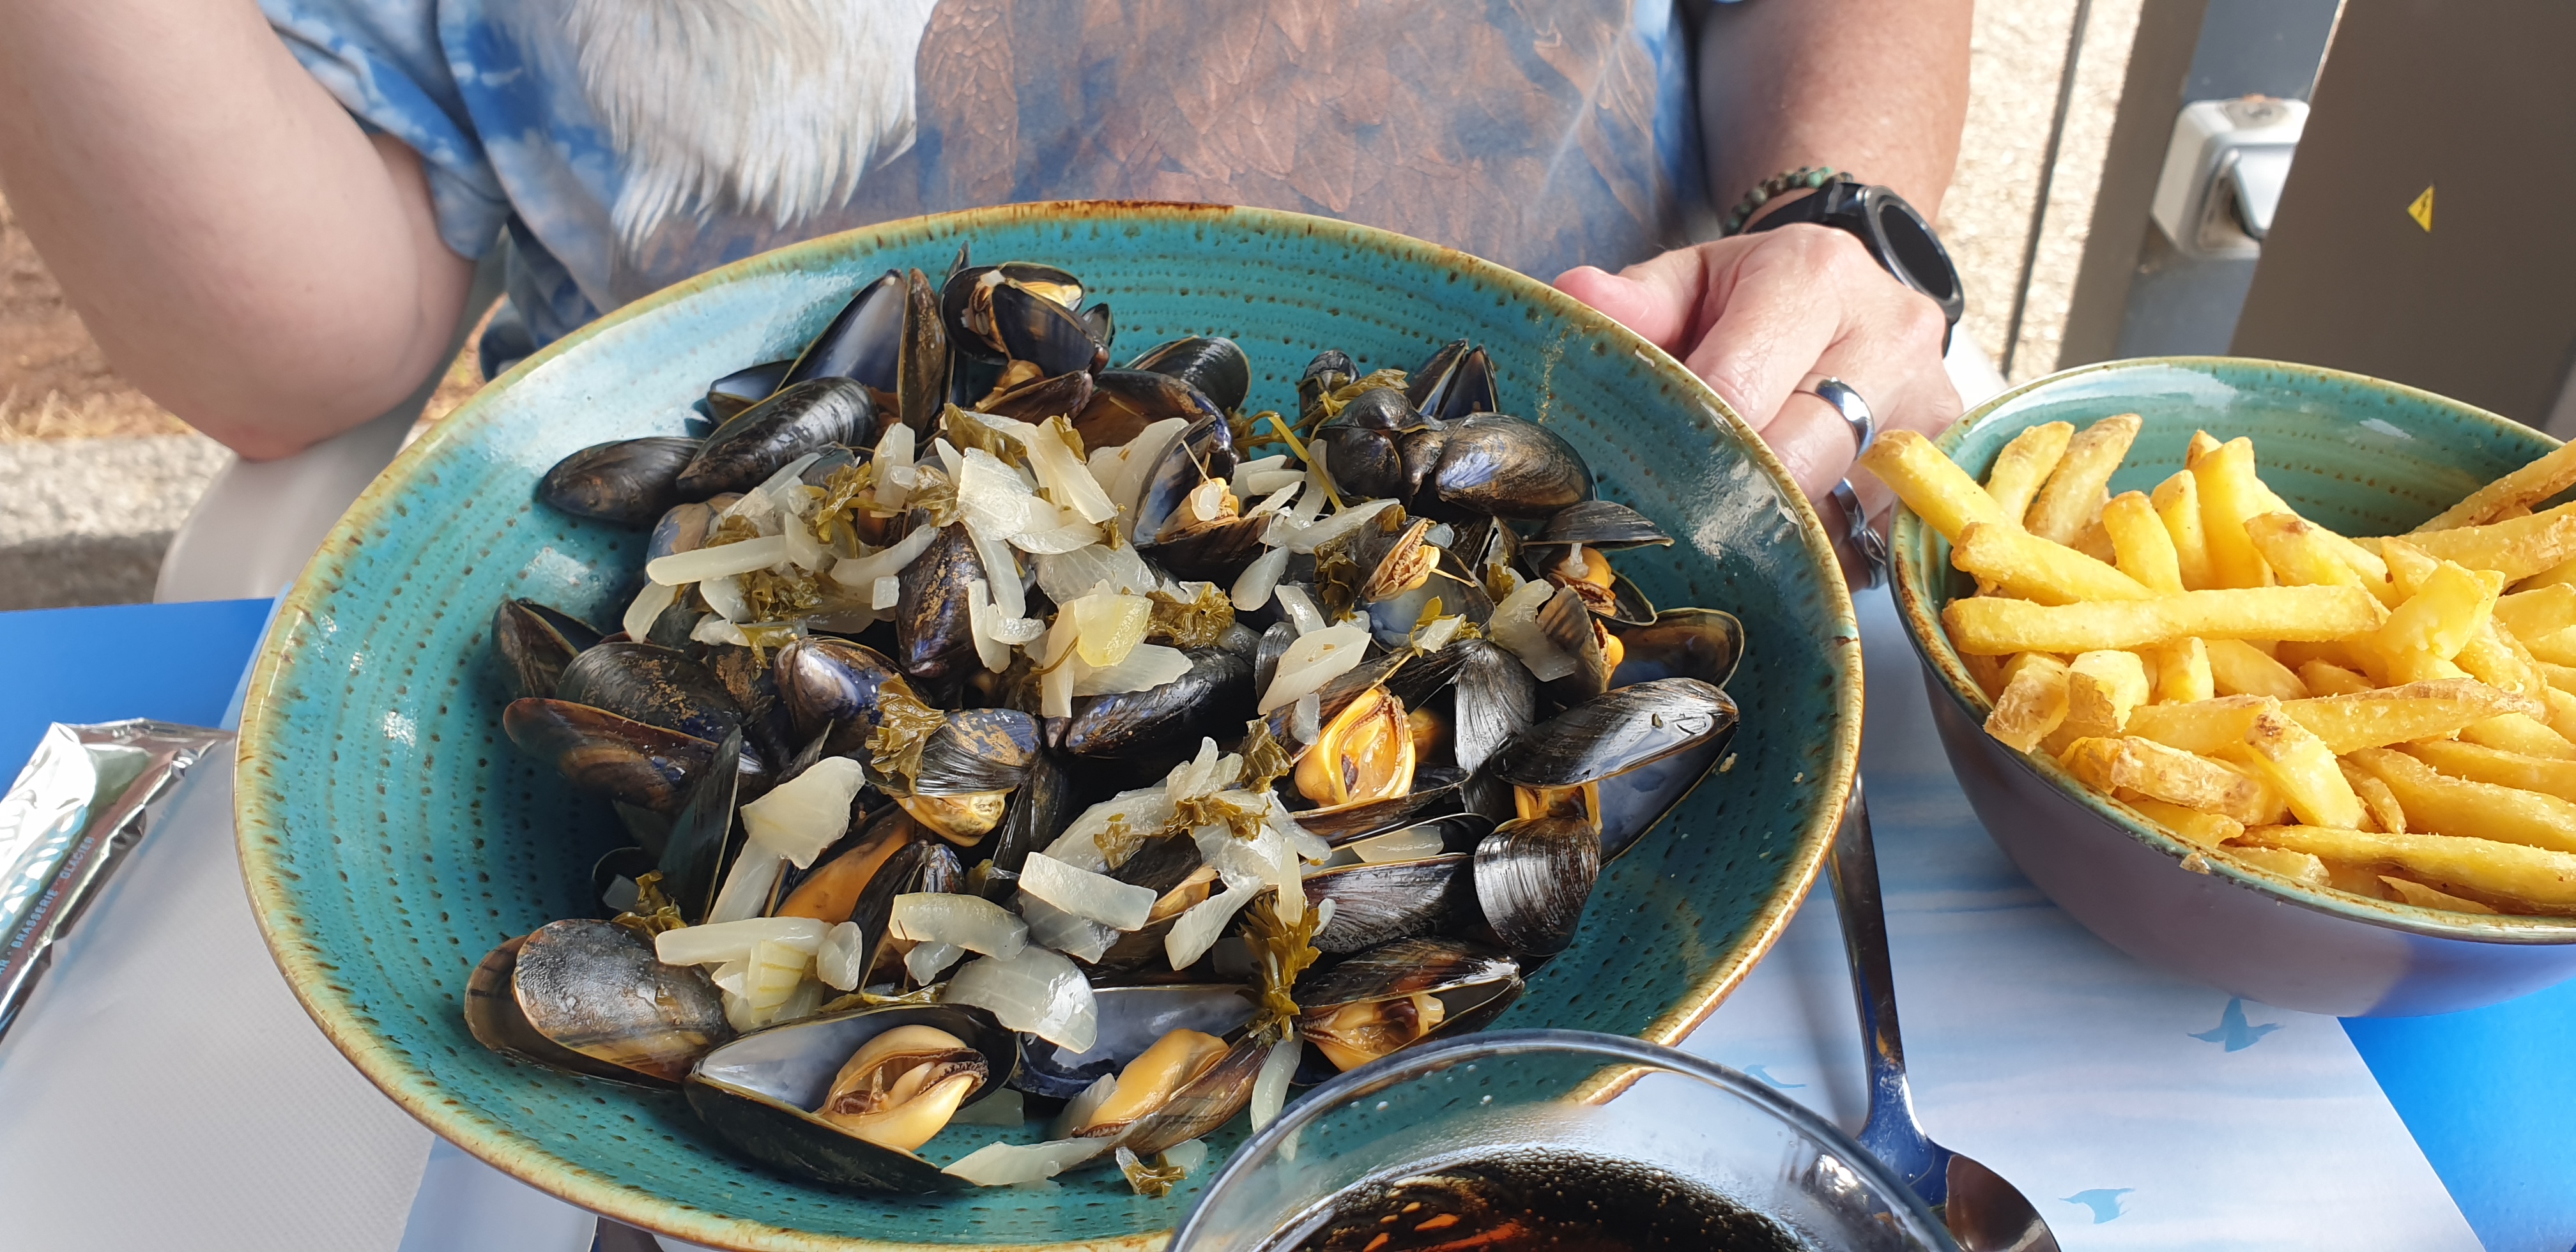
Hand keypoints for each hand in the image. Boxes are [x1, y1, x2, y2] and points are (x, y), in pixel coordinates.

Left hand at [1557, 223, 1960, 529]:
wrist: (1859, 290)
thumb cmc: (1756, 295)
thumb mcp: (1693, 278)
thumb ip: (1637, 298)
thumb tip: (1579, 295)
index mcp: (1815, 276)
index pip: (1739, 389)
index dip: (1684, 445)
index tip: (1638, 478)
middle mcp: (1889, 336)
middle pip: (1797, 459)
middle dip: (1727, 498)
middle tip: (1672, 523)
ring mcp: (1930, 404)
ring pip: (1839, 509)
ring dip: (1775, 534)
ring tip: (1724, 527)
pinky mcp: (1946, 460)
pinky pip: (1873, 536)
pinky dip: (1820, 547)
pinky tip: (1782, 537)